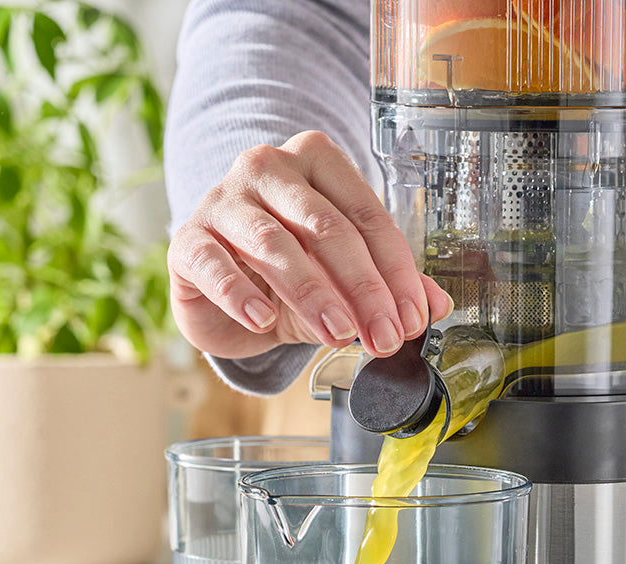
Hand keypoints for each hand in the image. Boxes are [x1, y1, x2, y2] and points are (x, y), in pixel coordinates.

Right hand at [167, 131, 452, 359]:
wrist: (221, 289)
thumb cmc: (288, 275)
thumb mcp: (344, 282)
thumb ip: (389, 288)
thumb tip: (436, 306)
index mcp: (318, 165)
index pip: (368, 217)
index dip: (396, 273)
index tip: (414, 319)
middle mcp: (269, 170)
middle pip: (327, 228)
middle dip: (364, 290)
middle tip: (384, 336)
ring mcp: (223, 200)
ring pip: (275, 245)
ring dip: (313, 295)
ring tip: (338, 334)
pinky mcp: (188, 239)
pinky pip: (214, 263)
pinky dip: (240, 294)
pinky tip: (263, 321)